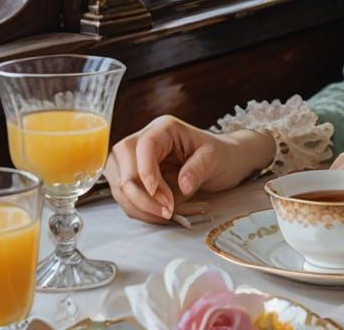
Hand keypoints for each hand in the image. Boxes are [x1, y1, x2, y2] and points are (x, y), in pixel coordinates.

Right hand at [104, 115, 273, 222]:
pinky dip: (139, 210)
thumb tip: (182, 185)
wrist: (224, 162)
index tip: (162, 198)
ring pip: (119, 185)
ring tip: (165, 216)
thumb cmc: (220, 154)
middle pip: (123, 167)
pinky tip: (159, 215)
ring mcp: (135, 159)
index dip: (146, 173)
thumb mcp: (215, 158)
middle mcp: (144, 140)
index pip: (144, 147)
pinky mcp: (134, 178)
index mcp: (164, 128)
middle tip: (165, 211)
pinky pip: (126, 197)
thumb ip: (198, 169)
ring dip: (137, 206)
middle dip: (140, 195)